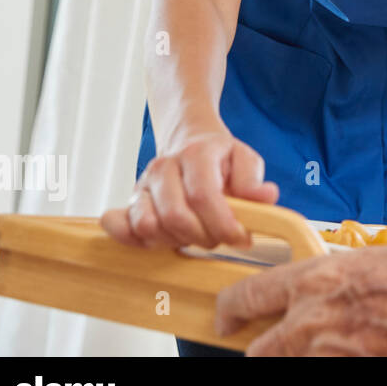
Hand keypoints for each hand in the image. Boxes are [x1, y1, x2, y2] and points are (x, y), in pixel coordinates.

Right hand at [100, 120, 277, 249]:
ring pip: (149, 225)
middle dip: (203, 237)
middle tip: (219, 238)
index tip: (241, 238)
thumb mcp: (245, 161)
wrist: (189, 144)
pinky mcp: (130, 202)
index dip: (223, 224)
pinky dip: (139, 241)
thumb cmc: (221, 159)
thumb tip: (266, 196)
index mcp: (196, 154)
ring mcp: (143, 184)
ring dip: (176, 241)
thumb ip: (254, 181)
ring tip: (195, 234)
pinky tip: (164, 240)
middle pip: (176, 216)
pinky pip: (120, 227)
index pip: (203, 196)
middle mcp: (164, 167)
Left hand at [214, 243, 386, 355]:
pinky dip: (335, 364)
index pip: (249, 294)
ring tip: (334, 347)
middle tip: (282, 346)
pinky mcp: (344, 372)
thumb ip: (361, 270)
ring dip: (305, 359)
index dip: (230, 308)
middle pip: (259, 350)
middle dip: (268, 351)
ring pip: (291, 365)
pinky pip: (325, 371)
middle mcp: (309, 321)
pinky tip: (358, 355)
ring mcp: (324, 355)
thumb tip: (366, 275)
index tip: (227, 317)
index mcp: (317, 279)